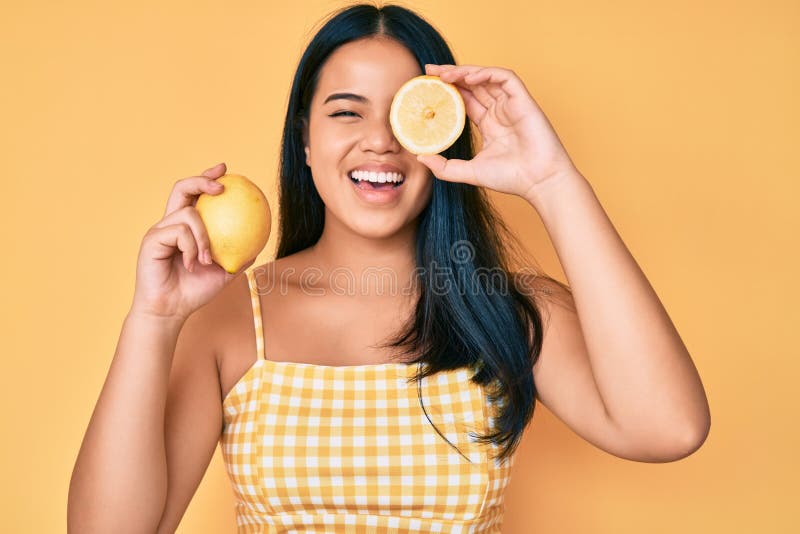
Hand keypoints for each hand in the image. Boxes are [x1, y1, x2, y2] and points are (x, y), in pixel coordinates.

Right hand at [130, 162, 255, 320]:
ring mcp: (159, 230)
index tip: (225, 169)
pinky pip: (179, 233)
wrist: (171, 310)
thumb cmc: (194, 292)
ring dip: (204, 236)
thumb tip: (260, 242)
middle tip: (222, 187)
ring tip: (207, 258)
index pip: (195, 195)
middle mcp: (170, 224)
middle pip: (182, 188)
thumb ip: (238, 255)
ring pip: (188, 215)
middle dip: (202, 180)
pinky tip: (192, 264)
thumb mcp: (224, 272)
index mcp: (185, 227)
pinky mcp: (151, 240)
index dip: (207, 177)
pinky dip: (191, 248)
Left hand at [417, 64, 579, 200]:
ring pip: (485, 78)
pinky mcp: (523, 100)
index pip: (464, 100)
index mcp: (488, 124)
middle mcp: (499, 111)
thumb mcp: (469, 172)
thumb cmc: (511, 178)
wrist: (538, 181)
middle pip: (472, 85)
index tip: (426, 86)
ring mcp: (511, 104)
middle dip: (451, 75)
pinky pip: (505, 78)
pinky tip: (469, 78)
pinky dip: (487, 74)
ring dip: (465, 72)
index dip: (447, 91)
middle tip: (429, 71)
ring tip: (444, 74)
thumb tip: (419, 157)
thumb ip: (445, 167)